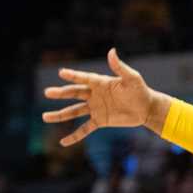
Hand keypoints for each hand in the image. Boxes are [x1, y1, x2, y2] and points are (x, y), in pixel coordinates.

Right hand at [42, 49, 156, 147]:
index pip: (84, 78)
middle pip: (74, 94)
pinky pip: (84, 129)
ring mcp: (96, 108)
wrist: (146, 108)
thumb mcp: (131, 78)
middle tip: (47, 92)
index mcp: (101, 83)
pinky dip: (74, 135)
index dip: (73, 76)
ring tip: (45, 117)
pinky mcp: (100, 121)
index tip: (61, 73)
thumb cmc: (140, 90)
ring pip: (74, 112)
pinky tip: (63, 142)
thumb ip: (120, 67)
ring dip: (60, 115)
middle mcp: (95, 95)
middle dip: (61, 93)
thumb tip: (111, 51)